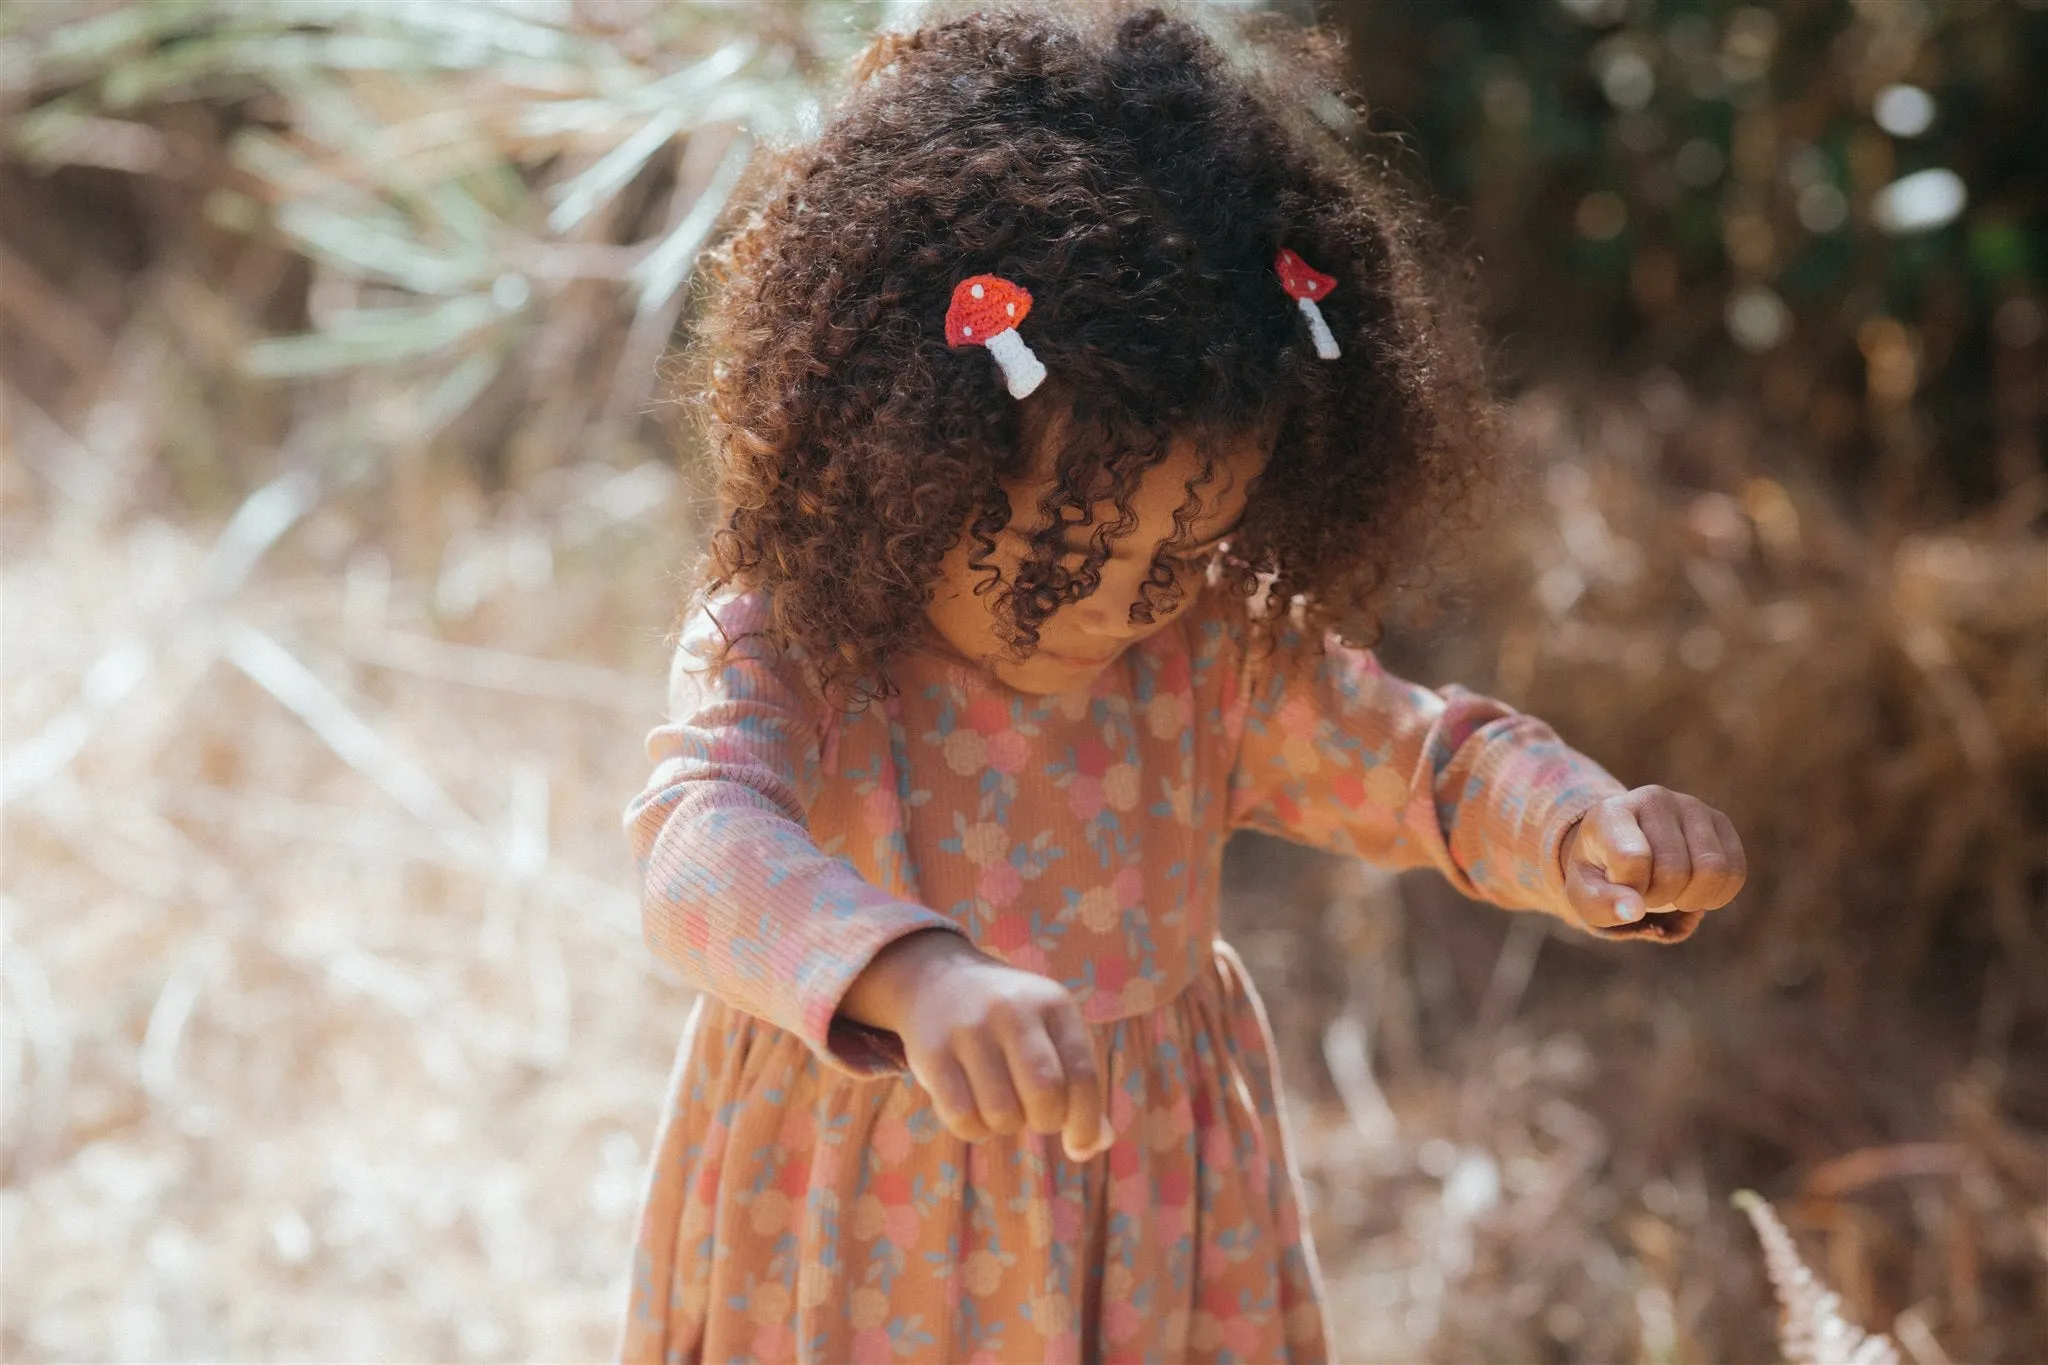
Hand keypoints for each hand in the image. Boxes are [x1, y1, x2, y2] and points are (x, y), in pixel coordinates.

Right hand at [841, 930, 1110, 1160]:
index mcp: (1054, 1004)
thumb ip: (1077, 1083)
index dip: (1086, 1123)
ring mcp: (970, 1029)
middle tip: (1033, 1114)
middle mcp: (1013, 1010)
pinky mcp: (932, 1052)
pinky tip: (973, 1107)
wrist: (937, 976)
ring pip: (1002, 1114)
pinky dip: (974, 1129)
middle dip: (1046, 1121)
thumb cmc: (1009, 1020)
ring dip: (1006, 1125)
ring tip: (1000, 1102)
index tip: (1078, 1145)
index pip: (1083, 1076)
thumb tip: (1098, 1143)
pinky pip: (962, 1119)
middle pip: (1045, 1095)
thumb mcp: (1051, 1032)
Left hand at [1561, 786, 1746, 929]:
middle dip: (1660, 897)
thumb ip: (1601, 905)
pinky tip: (1694, 891)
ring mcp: (1691, 806)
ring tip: (1669, 891)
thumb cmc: (1601, 873)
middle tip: (1644, 891)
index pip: (1634, 859)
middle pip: (1675, 870)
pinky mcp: (1720, 821)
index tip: (1619, 886)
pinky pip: (1736, 871)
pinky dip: (1717, 895)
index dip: (1631, 889)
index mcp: (1611, 813)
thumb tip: (1635, 911)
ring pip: (1712, 870)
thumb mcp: (1585, 894)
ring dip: (1690, 898)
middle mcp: (1654, 799)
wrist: (1621, 848)